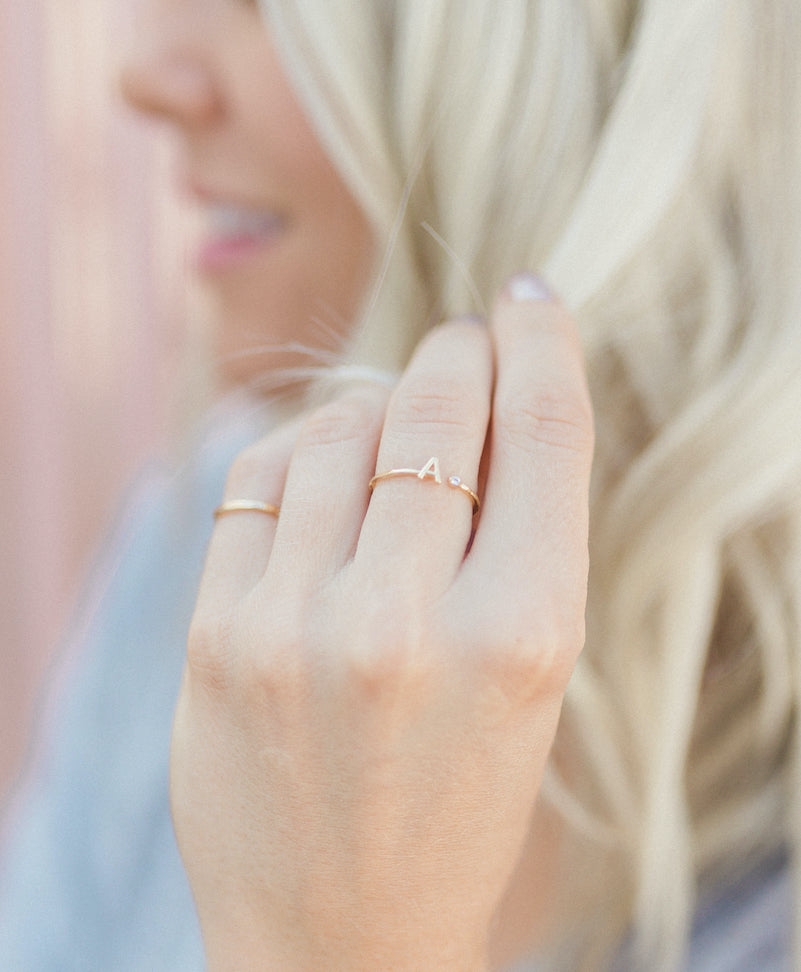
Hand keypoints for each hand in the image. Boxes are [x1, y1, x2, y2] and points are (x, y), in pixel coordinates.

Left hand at [170, 276, 593, 970]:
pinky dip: (303, 445)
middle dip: (460, 353)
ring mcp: (296, 626)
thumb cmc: (457, 797)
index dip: (541, 342)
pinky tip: (325, 467)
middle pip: (438, 408)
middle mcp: (407, 625)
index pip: (543, 432)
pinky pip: (261, 471)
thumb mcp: (529, 677)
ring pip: (343, 424)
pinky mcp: (215, 633)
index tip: (529, 301)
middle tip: (468, 341)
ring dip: (379, 403)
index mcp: (522, 640)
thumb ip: (518, 534)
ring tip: (397, 428)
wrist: (340, 931)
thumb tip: (487, 392)